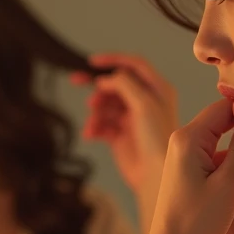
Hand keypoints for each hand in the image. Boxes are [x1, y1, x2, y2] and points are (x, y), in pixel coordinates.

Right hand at [72, 53, 177, 232]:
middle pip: (115, 84)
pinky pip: (101, 124)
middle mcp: (145, 101)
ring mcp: (131, 119)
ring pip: (105, 105)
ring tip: (93, 123)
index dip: (113, 59)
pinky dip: (94, 127)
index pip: (134, 65)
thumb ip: (124, 84)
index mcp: (157, 89)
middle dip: (97, 86)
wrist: (155, 174)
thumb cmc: (158, 138)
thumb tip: (105, 78)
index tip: (92, 61)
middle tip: (76, 80)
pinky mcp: (119, 136)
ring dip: (96, 111)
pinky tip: (91, 134)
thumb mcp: (144, 103)